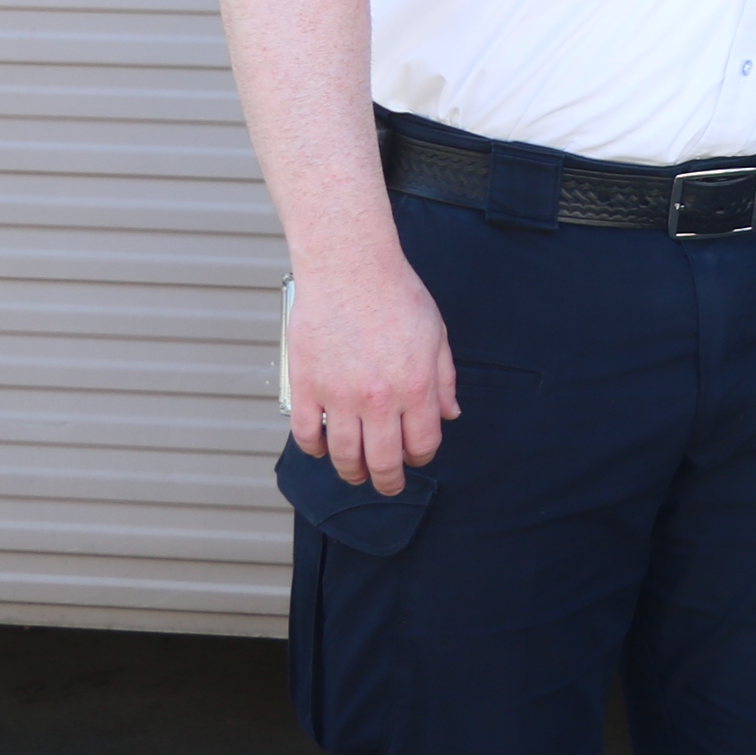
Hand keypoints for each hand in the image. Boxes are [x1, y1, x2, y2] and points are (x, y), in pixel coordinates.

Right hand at [287, 256, 459, 491]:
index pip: (422, 443)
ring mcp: (338, 395)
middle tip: (388, 485)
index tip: (416, 457)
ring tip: (356, 474)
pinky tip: (323, 447)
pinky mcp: (306, 387)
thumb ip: (444, 379)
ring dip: (351, 472)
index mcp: (416, 386)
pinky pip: (307, 434)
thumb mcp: (437, 334)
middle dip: (388, 481)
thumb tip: (449, 414)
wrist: (349, 269)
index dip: (421, 457)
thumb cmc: (395, 294)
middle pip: (383, 460)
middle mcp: (378, 398)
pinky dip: (314, 448)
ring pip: (343, 455)